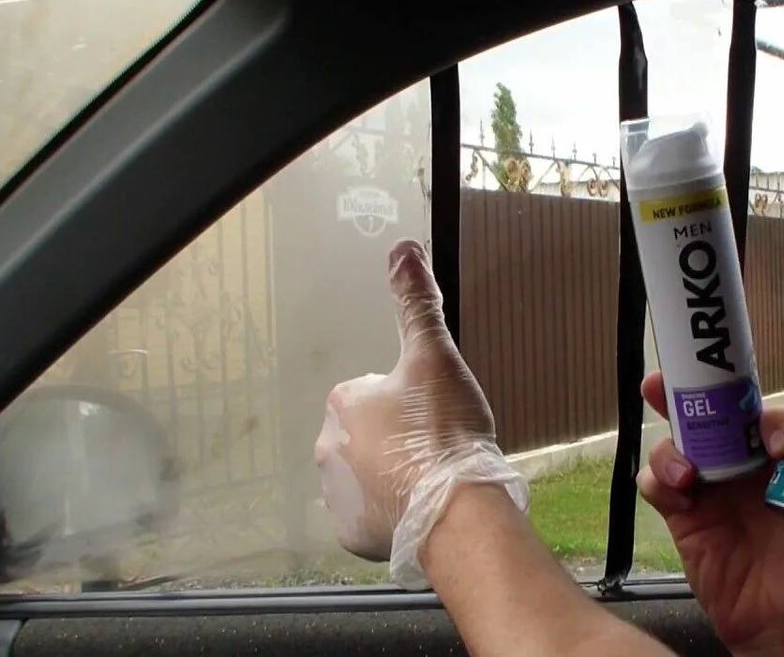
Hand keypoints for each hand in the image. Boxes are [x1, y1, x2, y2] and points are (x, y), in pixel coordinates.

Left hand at [314, 239, 522, 582]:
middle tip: (434, 449)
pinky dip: (390, 513)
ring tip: (430, 480)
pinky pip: (368, 516)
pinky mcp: (351, 533)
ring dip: (390, 476)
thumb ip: (416, 304)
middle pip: (366, 435)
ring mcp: (337, 495)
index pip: (372, 392)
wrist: (455, 510)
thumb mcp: (435, 357)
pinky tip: (418, 508)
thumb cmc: (444, 432)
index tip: (433, 416)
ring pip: (365, 475)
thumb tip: (403, 251)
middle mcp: (327, 447)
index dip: (408, 401)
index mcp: (344, 403)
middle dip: (395, 440)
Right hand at [637, 371, 783, 655]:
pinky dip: (659, 481)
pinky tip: (677, 495)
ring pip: (678, 443)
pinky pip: (657, 485)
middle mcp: (744, 465)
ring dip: (673, 445)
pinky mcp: (684, 514)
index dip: (773, 422)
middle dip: (690, 391)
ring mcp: (710, 487)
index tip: (780, 446)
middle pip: (712, 413)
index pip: (772, 419)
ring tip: (687, 472)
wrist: (781, 628)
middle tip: (668, 383)